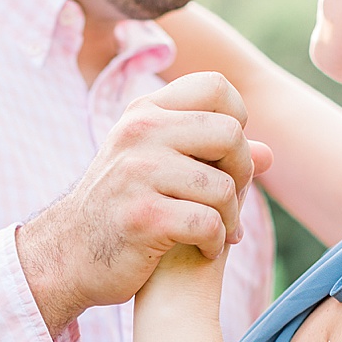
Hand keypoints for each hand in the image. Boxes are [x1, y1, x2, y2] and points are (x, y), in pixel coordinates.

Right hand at [19, 72, 271, 335]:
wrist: (71, 255)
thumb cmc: (125, 207)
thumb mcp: (160, 168)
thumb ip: (211, 156)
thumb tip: (270, 155)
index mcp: (144, 112)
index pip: (216, 86)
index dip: (237, 119)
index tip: (224, 155)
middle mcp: (139, 133)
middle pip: (230, 134)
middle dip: (241, 172)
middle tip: (228, 199)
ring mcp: (137, 174)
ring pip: (223, 187)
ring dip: (230, 218)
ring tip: (217, 231)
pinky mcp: (143, 217)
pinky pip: (209, 224)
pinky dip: (214, 243)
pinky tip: (203, 249)